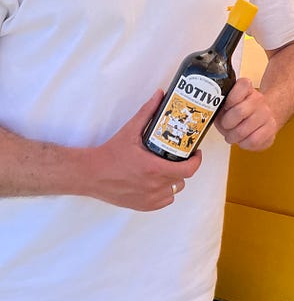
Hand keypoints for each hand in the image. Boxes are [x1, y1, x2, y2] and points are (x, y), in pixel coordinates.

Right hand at [85, 91, 202, 211]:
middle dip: (183, 166)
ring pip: (174, 190)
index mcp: (154, 168)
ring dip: (174, 179)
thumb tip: (159, 95)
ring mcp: (149, 198)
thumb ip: (147, 112)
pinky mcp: (143, 206)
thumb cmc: (110, 153)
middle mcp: (154, 186)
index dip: (196, 161)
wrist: (90, 174)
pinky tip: (157, 181)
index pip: (189, 170)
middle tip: (179, 156)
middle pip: (182, 178)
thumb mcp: (130, 130)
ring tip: (166, 167)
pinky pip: (164, 201)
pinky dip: (164, 192)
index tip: (195, 153)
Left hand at [214, 78, 278, 150]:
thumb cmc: (241, 110)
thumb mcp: (227, 103)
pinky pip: (253, 141)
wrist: (264, 115)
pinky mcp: (271, 128)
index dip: (230, 99)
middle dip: (227, 124)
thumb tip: (210, 114)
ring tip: (232, 136)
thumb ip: (219, 105)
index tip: (225, 106)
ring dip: (234, 137)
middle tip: (226, 126)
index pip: (242, 86)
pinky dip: (244, 144)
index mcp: (247, 88)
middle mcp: (258, 99)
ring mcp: (266, 114)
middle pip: (239, 112)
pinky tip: (243, 140)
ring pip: (244, 130)